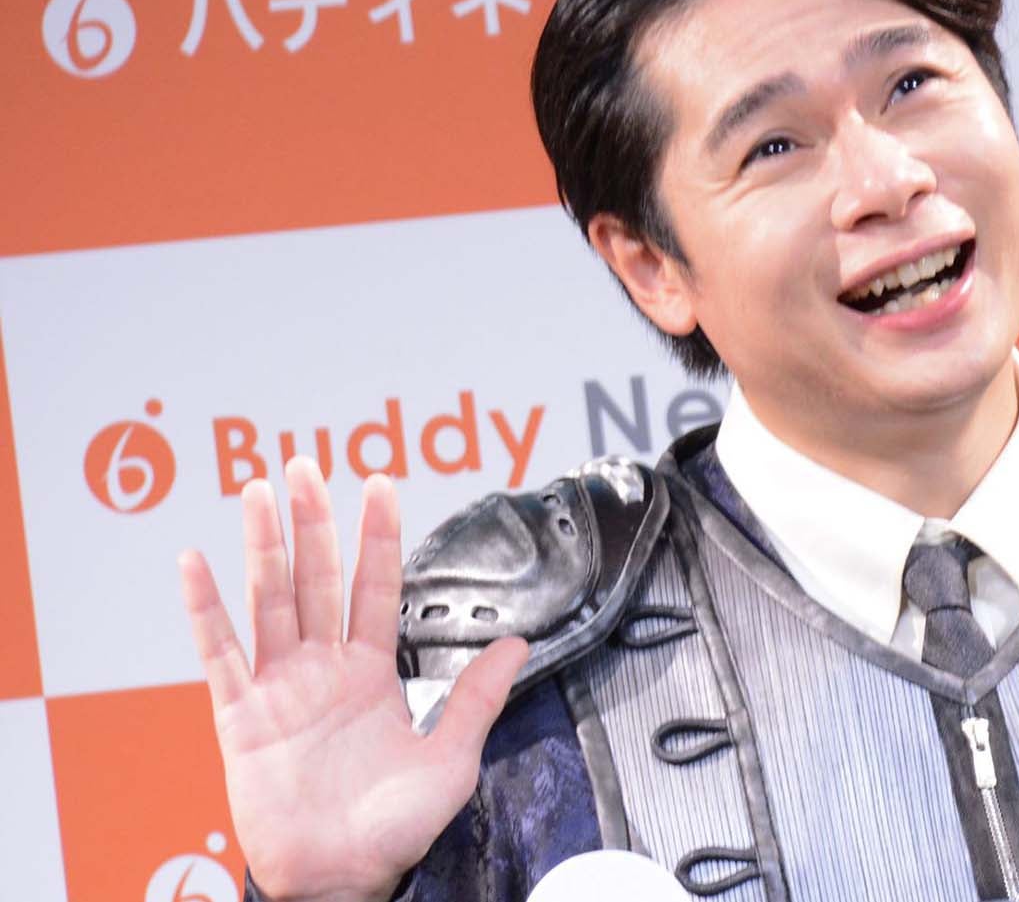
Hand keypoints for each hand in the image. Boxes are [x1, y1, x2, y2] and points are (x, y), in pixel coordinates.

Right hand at [178, 456, 527, 901]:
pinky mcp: (241, 716)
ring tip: (259, 491)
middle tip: (305, 466)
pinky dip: (205, 609)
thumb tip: (516, 642)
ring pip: (269, 599)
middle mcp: (324, 670)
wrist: (343, 880)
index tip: (379, 484)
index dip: (377, 536)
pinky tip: (196, 563)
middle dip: (312, 522)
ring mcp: (280, 687)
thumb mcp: (450, 758)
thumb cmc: (394, 830)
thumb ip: (477, 696)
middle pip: (317, 578)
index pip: (376, 587)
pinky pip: (218, 654)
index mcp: (373, 673)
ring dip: (263, 545)